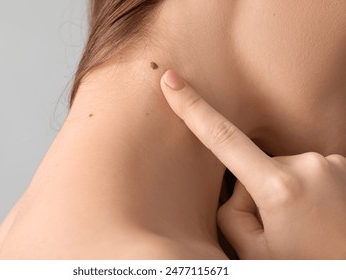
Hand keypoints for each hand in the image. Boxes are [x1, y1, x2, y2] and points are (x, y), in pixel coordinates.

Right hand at [160, 69, 345, 258]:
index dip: (193, 108)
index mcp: (280, 188)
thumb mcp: (255, 252)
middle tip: (279, 230)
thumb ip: (232, 213)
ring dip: (281, 192)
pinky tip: (317, 215)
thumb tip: (240, 189)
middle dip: (255, 193)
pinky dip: (303, 189)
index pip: (223, 138)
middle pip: (256, 167)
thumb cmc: (310, 268)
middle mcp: (308, 165)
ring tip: (302, 225)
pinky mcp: (345, 165)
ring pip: (281, 169)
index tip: (172, 80)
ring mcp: (332, 163)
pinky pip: (305, 170)